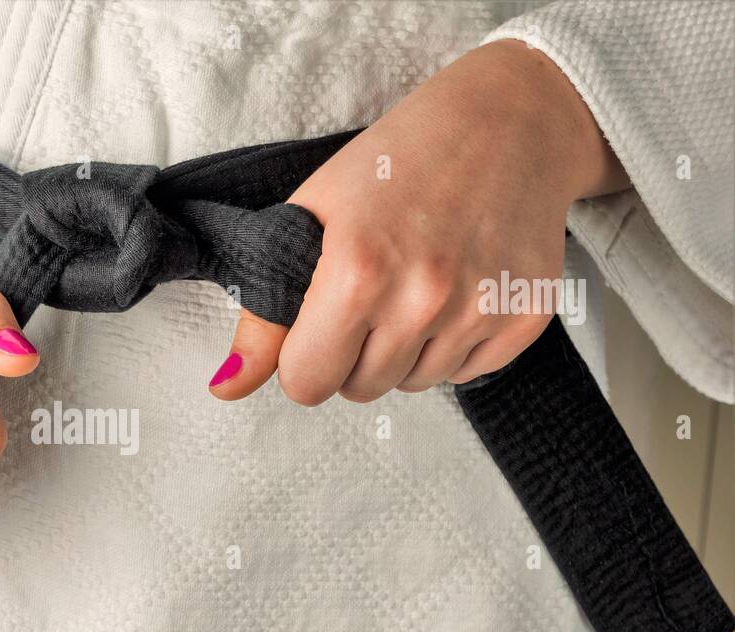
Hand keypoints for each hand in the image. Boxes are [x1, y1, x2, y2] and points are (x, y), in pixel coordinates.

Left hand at [209, 39, 628, 403]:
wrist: (507, 120)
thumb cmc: (396, 164)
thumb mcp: (310, 221)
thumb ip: (264, 317)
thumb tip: (227, 387)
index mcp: (358, 273)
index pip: (307, 383)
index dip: (303, 357)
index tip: (315, 322)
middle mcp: (422, 298)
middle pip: (360, 389)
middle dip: (352, 354)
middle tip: (370, 292)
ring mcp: (479, 310)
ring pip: (412, 385)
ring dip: (404, 351)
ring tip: (414, 283)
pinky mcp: (524, 318)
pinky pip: (466, 374)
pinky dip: (453, 345)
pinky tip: (457, 287)